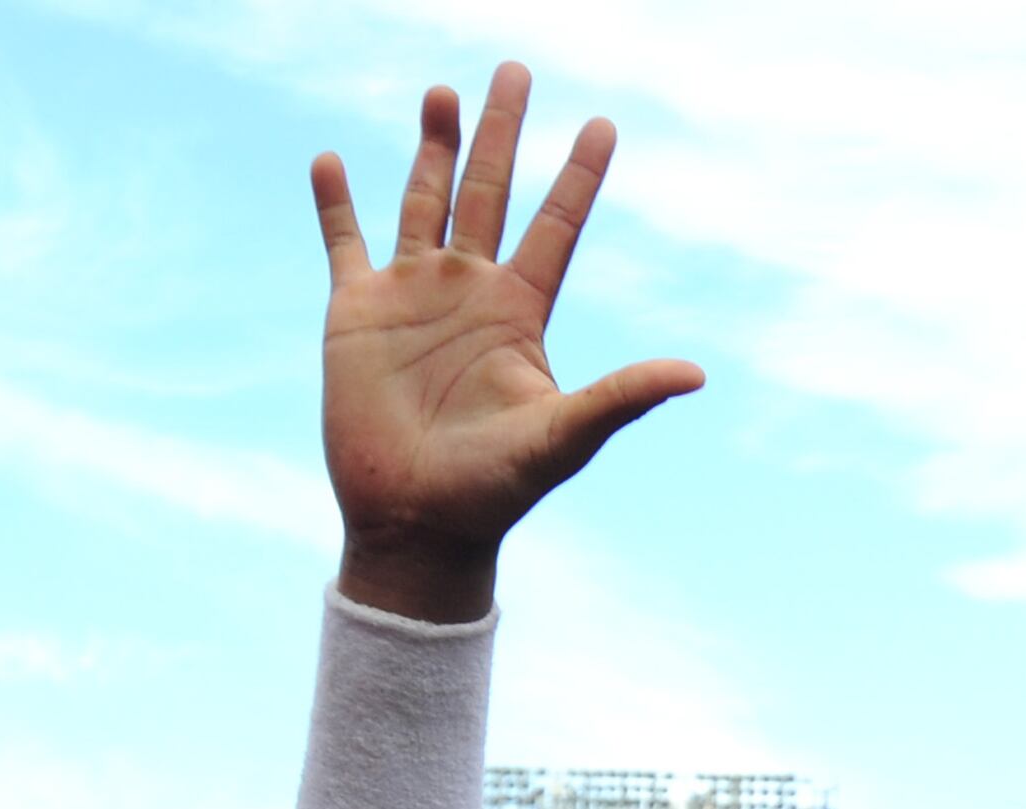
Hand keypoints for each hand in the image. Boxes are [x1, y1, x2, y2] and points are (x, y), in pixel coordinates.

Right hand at [312, 65, 701, 617]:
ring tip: (442, 92)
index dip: (579, 177)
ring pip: (425, 201)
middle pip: (491, 193)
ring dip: (433, 148)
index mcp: (521, 312)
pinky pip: (344, 243)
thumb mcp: (565, 436)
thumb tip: (695, 374)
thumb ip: (622, 397)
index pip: (556, 227)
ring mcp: (412, 296)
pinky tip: (330, 161)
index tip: (604, 123)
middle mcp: (470, 291)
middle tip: (516, 69)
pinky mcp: (355, 312)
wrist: (419, 521)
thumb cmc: (496, 488)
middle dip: (503, 133)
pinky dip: (334, 203)